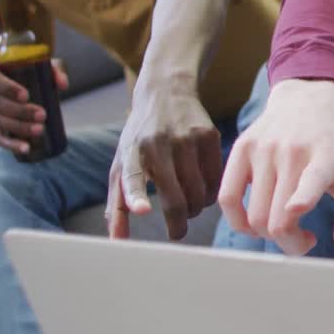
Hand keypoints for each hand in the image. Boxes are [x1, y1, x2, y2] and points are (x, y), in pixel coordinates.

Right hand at [0, 58, 67, 154]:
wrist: (16, 79)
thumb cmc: (27, 69)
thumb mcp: (38, 64)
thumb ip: (52, 71)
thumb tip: (62, 85)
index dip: (8, 89)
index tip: (25, 96)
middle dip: (19, 112)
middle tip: (42, 114)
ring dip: (18, 128)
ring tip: (40, 130)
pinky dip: (11, 144)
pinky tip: (26, 148)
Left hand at [106, 76, 220, 239]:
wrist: (167, 92)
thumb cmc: (140, 137)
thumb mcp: (122, 164)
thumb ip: (118, 203)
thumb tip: (116, 241)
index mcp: (133, 152)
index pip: (133, 177)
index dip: (136, 196)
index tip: (143, 211)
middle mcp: (159, 144)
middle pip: (176, 198)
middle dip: (178, 224)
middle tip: (176, 232)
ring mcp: (188, 139)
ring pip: (199, 194)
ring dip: (195, 209)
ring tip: (188, 207)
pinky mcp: (210, 136)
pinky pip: (216, 180)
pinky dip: (210, 194)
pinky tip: (202, 191)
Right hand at [218, 79, 333, 255]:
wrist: (308, 102)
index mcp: (327, 156)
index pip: (312, 177)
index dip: (302, 196)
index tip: (296, 209)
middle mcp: (292, 151)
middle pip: (277, 219)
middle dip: (290, 243)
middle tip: (304, 240)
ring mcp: (263, 149)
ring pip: (253, 216)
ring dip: (268, 236)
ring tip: (286, 229)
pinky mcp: (240, 148)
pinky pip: (226, 199)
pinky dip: (238, 221)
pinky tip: (258, 223)